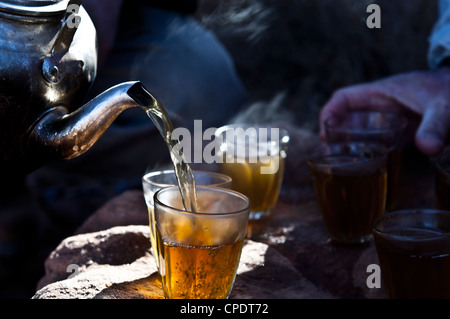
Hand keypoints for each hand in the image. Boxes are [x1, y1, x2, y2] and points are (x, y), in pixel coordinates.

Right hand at [319, 67, 449, 156]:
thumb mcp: (442, 105)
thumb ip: (435, 125)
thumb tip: (427, 148)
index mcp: (381, 92)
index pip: (344, 98)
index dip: (329, 113)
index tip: (325, 133)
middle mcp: (380, 107)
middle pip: (347, 119)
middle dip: (335, 136)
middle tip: (331, 158)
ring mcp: (389, 120)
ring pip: (360, 133)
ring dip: (350, 147)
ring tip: (343, 166)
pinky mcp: (400, 133)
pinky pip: (377, 143)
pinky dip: (369, 154)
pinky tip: (367, 168)